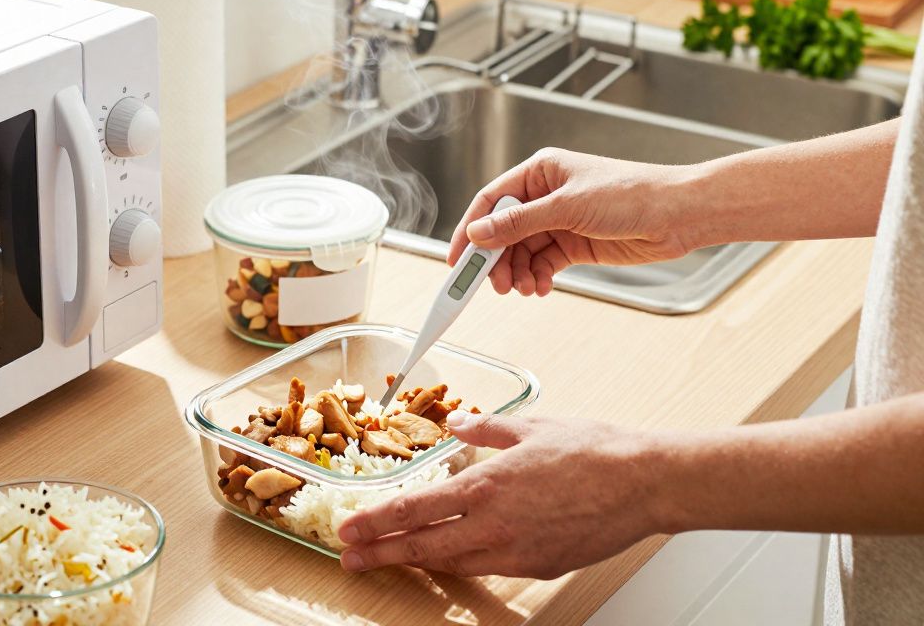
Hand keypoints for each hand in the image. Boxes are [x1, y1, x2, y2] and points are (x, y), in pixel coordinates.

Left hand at [337, 411, 664, 578]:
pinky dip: (459, 564)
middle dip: (380, 553)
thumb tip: (458, 424)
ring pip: (452, 562)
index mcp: (487, 485)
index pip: (414, 510)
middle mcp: (495, 524)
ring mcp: (516, 551)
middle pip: (422, 546)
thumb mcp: (530, 426)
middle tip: (350, 558)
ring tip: (389, 560)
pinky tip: (447, 558)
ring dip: (416, 562)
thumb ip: (485, 429)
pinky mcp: (537, 566)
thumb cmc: (594, 452)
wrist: (644, 484)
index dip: (375, 522)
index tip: (349, 529)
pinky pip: (486, 568)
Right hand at [448, 148, 697, 296]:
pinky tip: (540, 287)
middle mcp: (545, 196)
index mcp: (540, 172)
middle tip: (495, 285)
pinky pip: (542, 263)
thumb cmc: (631, 194)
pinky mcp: (574, 244)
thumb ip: (519, 223)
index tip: (456, 260)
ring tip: (524, 289)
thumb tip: (479, 234)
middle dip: (496, 260)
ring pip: (521, 251)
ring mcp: (560, 221)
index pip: (491, 202)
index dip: (470, 230)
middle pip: (503, 231)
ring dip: (517, 272)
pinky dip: (537, 277)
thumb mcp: (567, 208)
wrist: (678, 215)